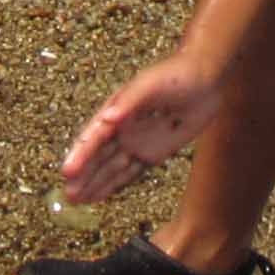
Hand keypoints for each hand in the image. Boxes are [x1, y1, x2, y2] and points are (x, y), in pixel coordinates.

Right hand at [57, 51, 222, 204]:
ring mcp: (138, 141)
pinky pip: (131, 172)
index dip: (81, 155)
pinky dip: (115, 184)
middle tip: (68, 194)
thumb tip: (107, 118)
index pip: (95, 136)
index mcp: (117, 110)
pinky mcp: (154, 152)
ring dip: (94, 183)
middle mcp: (123, 128)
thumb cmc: (176, 75)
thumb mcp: (151, 84)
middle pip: (99, 156)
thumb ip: (129, 101)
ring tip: (75, 199)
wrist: (207, 79)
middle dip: (83, 175)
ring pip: (112, 167)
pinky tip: (100, 195)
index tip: (67, 171)